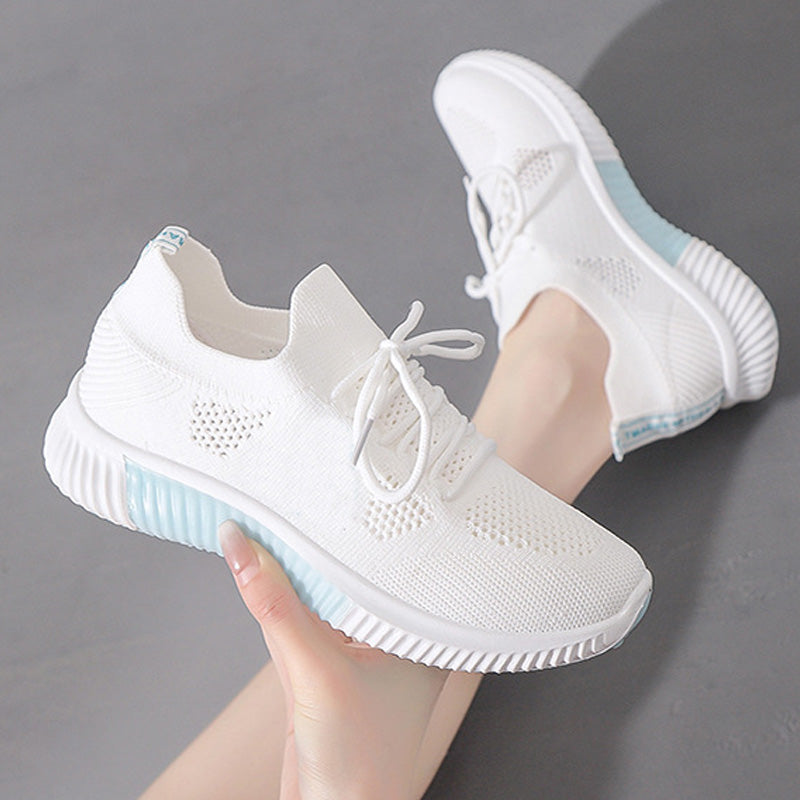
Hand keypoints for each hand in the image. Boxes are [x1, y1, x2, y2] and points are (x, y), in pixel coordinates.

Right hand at [219, 521, 450, 799]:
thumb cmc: (361, 766)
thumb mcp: (315, 673)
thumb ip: (276, 608)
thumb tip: (243, 551)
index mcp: (419, 633)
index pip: (385, 565)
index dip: (352, 531)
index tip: (317, 498)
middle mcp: (393, 638)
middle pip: (347, 578)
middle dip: (316, 547)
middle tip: (287, 503)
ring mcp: (359, 654)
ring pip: (318, 598)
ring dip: (289, 572)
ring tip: (265, 528)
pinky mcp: (326, 669)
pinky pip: (299, 622)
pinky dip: (279, 600)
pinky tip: (263, 569)